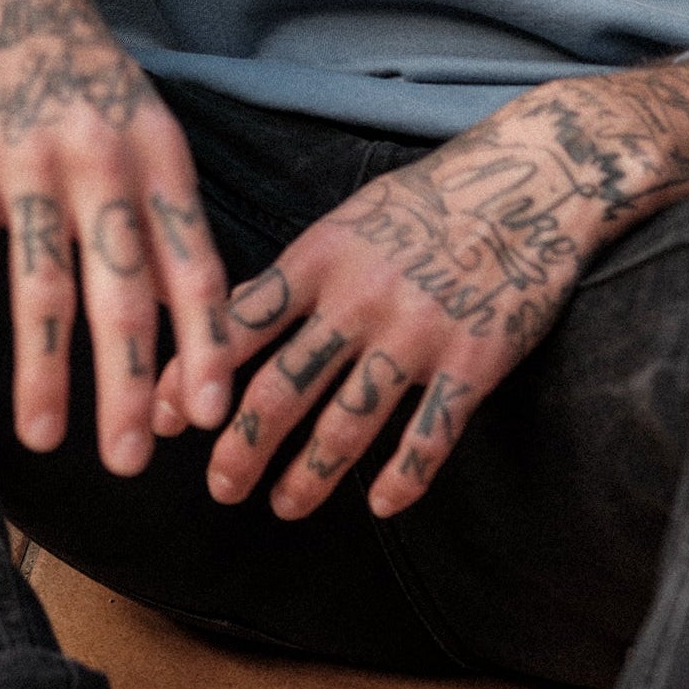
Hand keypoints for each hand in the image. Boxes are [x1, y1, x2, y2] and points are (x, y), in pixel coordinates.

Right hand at [0, 0, 233, 471]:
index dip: (202, 345)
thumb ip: (153, 208)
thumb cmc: (71, 59)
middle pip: (122, 290)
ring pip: (43, 282)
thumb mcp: (135, 117)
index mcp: (157, 154)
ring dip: (46, 370)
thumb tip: (180, 316)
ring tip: (47, 441)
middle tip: (130, 462)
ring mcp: (28, 156)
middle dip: (128, 385)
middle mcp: (101, 159)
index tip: (209, 418)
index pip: (193, 266)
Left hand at [162, 55, 688, 521]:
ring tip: (283, 505)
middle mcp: (357, 300)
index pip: (238, 325)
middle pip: (283, 386)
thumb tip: (231, 323)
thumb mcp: (346, 222)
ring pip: (348, 421)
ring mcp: (415, 334)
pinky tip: (382, 505)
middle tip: (219, 488)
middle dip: (243, 444)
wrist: (526, 183)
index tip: (162, 414)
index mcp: (317, 259)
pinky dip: (404, 476)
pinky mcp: (473, 362)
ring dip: (310, 472)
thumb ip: (297, 275)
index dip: (194, 373)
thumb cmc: (425, 202)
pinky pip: (431, 433)